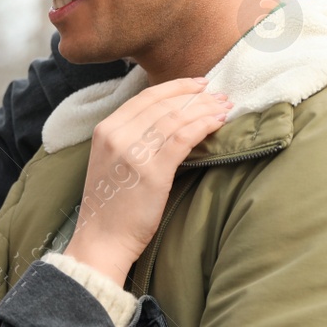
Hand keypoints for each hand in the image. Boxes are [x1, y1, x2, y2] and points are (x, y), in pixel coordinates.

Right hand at [65, 78, 230, 285]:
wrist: (101, 242)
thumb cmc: (111, 208)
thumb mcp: (112, 163)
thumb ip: (130, 139)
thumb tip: (168, 123)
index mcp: (105, 130)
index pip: (144, 98)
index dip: (175, 87)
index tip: (197, 85)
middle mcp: (117, 135)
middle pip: (163, 104)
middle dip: (195, 96)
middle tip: (219, 94)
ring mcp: (133, 152)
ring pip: (176, 118)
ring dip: (205, 109)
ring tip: (225, 107)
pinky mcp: (152, 171)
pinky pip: (184, 138)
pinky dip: (204, 125)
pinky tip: (218, 122)